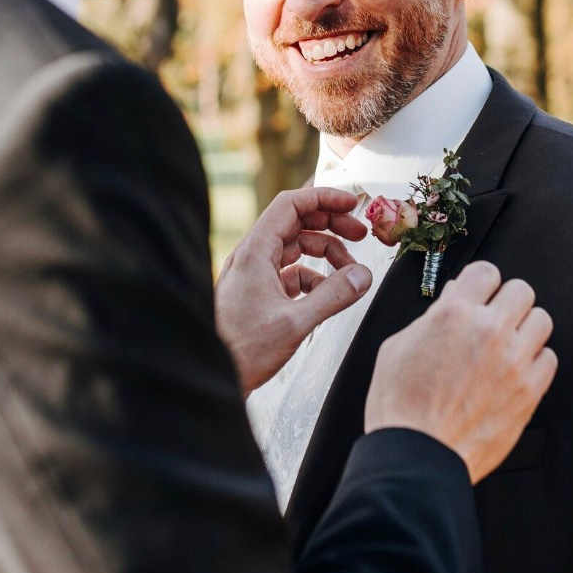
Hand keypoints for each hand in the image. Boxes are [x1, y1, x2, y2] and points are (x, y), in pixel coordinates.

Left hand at [215, 187, 371, 395]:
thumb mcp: (294, 323)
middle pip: (296, 223)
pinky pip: (291, 274)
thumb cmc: (241, 350)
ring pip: (296, 250)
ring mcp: (254, 275)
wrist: (210, 374)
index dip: (324, 198)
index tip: (351, 203)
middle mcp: (252, 257)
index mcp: (255, 252)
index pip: (291, 205)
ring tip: (350, 274)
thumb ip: (333, 297)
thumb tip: (363, 276)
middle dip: (331, 225)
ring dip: (326, 255)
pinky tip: (328, 295)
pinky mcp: (258, 293)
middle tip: (361, 234)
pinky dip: (314, 278)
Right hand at [364, 262, 555, 482]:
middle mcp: (489, 331)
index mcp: (453, 314)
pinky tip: (515, 372)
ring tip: (508, 345)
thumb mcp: (398, 347)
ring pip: (541, 320)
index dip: (481, 282)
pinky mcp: (529, 392)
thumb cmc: (401, 407)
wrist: (417, 456)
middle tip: (495, 319)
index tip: (480, 294)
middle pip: (522, 290)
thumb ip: (430, 319)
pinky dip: (535, 362)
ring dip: (525, 329)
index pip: (486, 271)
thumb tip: (453, 300)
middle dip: (507, 302)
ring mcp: (513, 362)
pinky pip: (549, 359)